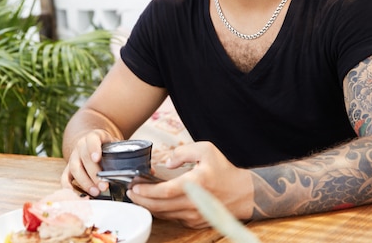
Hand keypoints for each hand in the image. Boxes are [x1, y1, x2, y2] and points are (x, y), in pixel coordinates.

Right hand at [60, 129, 116, 196]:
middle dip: (94, 174)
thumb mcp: (114, 143)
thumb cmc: (106, 145)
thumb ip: (120, 150)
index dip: (94, 148)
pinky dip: (68, 187)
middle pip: (84, 158)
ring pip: (75, 169)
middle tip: (104, 186)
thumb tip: (133, 164)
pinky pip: (64, 177)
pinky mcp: (68, 168)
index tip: (97, 158)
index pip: (92, 139)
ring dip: (85, 182)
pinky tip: (77, 195)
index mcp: (93, 136)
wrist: (92, 141)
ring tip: (96, 192)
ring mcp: (73, 156)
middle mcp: (81, 145)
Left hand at [126, 141, 254, 227]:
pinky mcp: (193, 222)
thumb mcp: (206, 150)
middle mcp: (194, 202)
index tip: (135, 186)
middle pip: (159, 206)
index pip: (166, 191)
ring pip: (163, 214)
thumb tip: (166, 161)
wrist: (241, 193)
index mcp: (196, 183)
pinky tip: (153, 201)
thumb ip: (183, 152)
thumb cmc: (222, 170)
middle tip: (130, 192)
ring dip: (148, 206)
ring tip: (138, 195)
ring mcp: (194, 215)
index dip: (147, 190)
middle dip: (141, 200)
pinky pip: (171, 217)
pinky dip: (159, 210)